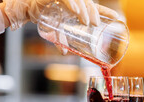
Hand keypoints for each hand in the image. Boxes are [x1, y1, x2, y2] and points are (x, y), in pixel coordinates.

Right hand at [3, 0, 118, 29]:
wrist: (25, 9)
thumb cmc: (43, 17)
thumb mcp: (56, 29)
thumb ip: (62, 38)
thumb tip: (65, 53)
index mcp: (76, 8)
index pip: (95, 8)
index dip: (106, 12)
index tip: (117, 18)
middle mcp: (73, 1)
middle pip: (90, 3)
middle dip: (95, 13)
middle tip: (96, 24)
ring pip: (80, 0)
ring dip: (85, 10)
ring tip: (87, 21)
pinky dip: (72, 4)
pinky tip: (77, 11)